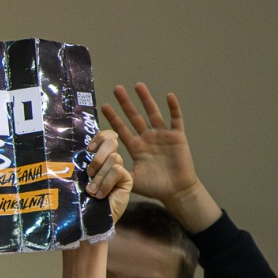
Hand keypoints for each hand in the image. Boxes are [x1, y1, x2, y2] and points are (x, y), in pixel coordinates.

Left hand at [82, 131, 133, 222]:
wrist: (88, 219)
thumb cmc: (79, 199)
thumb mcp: (76, 177)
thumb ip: (79, 163)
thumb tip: (79, 149)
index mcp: (97, 157)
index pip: (107, 136)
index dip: (100, 136)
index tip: (88, 148)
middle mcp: (110, 161)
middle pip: (111, 142)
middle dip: (98, 156)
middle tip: (89, 173)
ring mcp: (119, 170)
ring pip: (114, 159)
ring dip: (99, 176)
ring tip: (91, 191)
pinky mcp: (127, 180)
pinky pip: (118, 171)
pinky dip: (106, 183)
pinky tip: (100, 195)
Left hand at [99, 83, 218, 229]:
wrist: (176, 191)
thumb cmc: (154, 187)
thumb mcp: (131, 180)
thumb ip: (117, 174)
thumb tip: (99, 173)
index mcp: (136, 147)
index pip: (121, 129)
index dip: (113, 118)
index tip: (104, 106)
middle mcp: (147, 138)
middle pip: (135, 116)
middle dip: (126, 103)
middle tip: (117, 88)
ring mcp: (162, 136)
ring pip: (153, 113)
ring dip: (146, 99)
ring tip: (138, 85)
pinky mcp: (177, 137)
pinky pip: (176, 119)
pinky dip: (173, 107)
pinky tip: (169, 96)